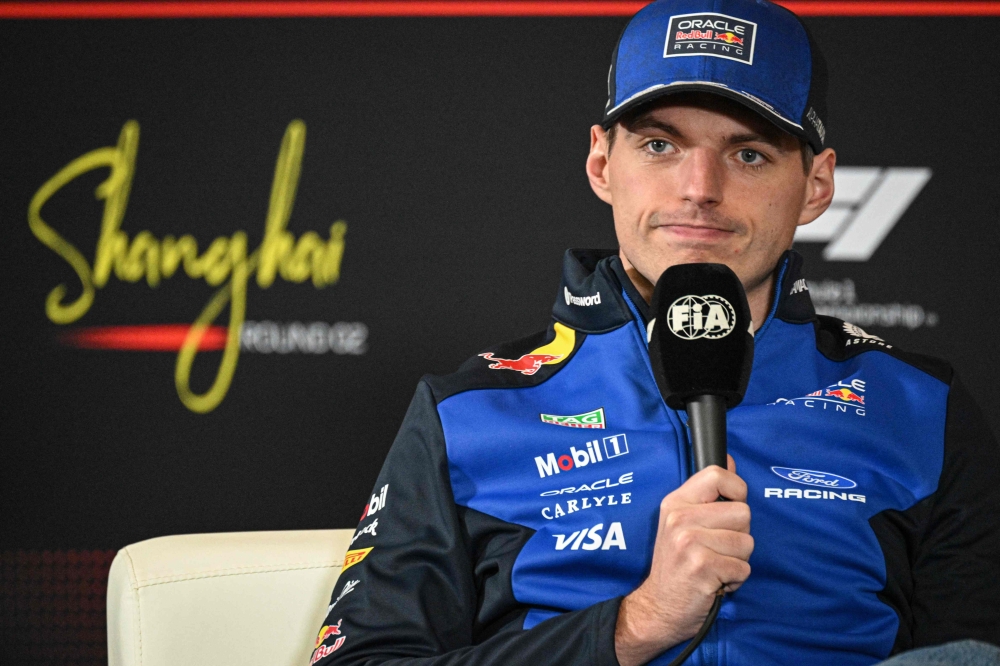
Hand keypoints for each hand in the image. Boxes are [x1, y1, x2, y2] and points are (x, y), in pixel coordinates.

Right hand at [614, 455, 752, 665]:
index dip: (736, 490)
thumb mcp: (682, 521)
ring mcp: (689, 542)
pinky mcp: (702, 567)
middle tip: (716, 548)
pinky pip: (744, 567)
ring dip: (737, 560)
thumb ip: (707, 493)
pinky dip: (735, 579)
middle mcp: (679, 518)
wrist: (658, 607)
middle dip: (739, 534)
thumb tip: (730, 459)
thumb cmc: (676, 564)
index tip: (730, 508)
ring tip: (715, 565)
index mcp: (675, 502)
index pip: (717, 474)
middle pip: (743, 512)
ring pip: (747, 542)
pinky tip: (715, 581)